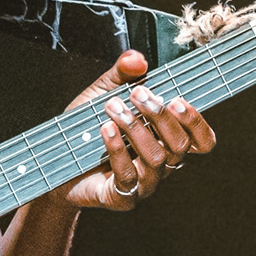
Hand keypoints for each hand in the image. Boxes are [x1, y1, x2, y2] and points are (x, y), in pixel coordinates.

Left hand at [50, 50, 217, 210]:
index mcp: (166, 141)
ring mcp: (144, 184)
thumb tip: (136, 59)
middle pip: (179, 146)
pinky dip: (117, 149)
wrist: (55, 162)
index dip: (197, 123)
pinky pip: (128, 176)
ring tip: (112, 108)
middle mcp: (162, 165)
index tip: (176, 100)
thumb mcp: (103, 94)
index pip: (201, 141)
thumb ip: (122, 75)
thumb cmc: (87, 130)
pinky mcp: (122, 197)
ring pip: (156, 159)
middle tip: (137, 94)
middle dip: (159, 116)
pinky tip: (106, 130)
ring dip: (136, 128)